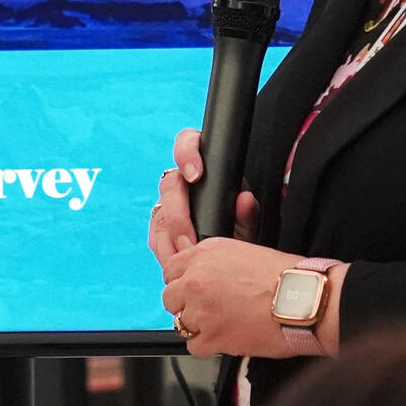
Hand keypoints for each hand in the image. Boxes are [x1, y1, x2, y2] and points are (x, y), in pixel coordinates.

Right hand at [149, 128, 260, 266]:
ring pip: (160, 213)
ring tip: (186, 258)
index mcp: (206, 167)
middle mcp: (184, 182)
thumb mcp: (249, 222)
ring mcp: (169, 204)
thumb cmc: (242, 229)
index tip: (195, 176)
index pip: (187, 143)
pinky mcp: (160, 227)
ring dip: (170, 239)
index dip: (187, 154)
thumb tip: (244, 199)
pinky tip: (176, 262)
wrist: (235, 255)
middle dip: (178, 215)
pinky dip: (166, 251)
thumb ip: (248, 212)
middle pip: (169, 185)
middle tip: (191, 240)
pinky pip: (156, 236)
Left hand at [159, 238, 297, 358]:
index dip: (182, 281)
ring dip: (197, 325)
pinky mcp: (212, 337)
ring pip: (179, 322)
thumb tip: (197, 270)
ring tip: (221, 324)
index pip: (171, 269)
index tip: (191, 289)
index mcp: (205, 254)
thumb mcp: (245, 252)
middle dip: (185, 304)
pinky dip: (206, 345)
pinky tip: (224, 338)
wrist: (304, 300)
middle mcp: (197, 280)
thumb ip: (214, 261)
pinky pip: (193, 346)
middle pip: (170, 297)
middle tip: (207, 308)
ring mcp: (201, 310)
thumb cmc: (286, 275)